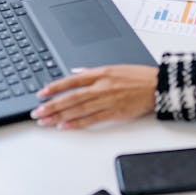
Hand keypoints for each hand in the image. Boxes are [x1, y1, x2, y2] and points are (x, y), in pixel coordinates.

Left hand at [30, 65, 158, 129]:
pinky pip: (92, 119)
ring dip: (60, 116)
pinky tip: (65, 127)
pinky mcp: (115, 113)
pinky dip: (77, 123)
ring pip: (78, 110)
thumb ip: (93, 72)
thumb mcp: (115, 67)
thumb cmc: (140, 77)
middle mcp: (102, 87)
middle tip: (37, 112)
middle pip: (71, 97)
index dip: (55, 87)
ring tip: (45, 121)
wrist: (158, 86)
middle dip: (52, 105)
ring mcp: (107, 100)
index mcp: (101, 73)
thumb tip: (76, 73)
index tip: (41, 94)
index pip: (72, 80)